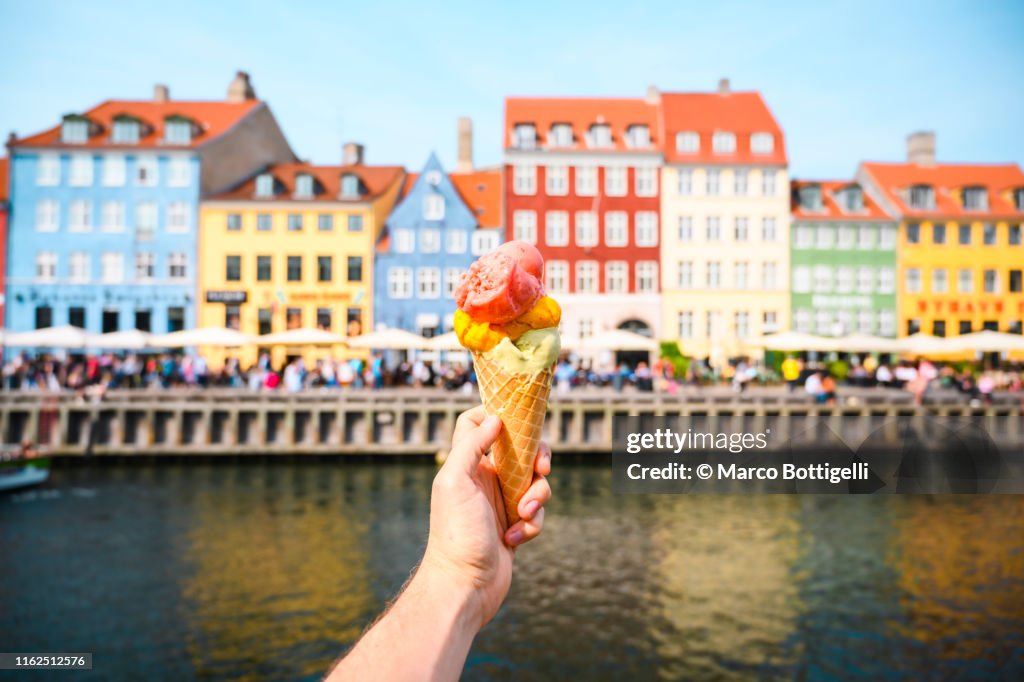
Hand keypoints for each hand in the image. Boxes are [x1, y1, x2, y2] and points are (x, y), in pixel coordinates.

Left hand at [422, 406, 551, 627]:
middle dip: (538, 457)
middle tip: (542, 467)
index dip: (495, 414)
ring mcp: (500, 503)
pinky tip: (514, 539)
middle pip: (520, 450)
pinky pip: (536, 514)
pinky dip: (532, 524)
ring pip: (535, 483)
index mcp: (467, 464)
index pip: (477, 424)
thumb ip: (471, 446)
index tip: (516, 416)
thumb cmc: (456, 533)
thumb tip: (495, 419)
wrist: (464, 586)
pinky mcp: (515, 526)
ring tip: (523, 515)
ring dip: (537, 497)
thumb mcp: (455, 481)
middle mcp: (484, 479)